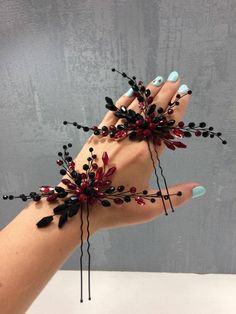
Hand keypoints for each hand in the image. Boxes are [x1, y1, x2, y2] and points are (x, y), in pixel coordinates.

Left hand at [66, 71, 204, 232]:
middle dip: (165, 94)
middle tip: (175, 78)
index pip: (166, 127)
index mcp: (146, 156)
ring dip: (146, 93)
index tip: (184, 93)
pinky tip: (130, 93)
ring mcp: (113, 136)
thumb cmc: (114, 209)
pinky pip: (112, 113)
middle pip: (151, 113)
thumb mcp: (149, 208)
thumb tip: (199, 187)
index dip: (177, 108)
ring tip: (157, 80)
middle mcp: (131, 141)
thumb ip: (175, 197)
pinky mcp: (97, 136)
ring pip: (133, 109)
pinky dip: (123, 101)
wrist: (78, 206)